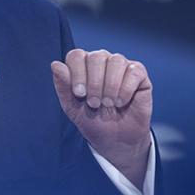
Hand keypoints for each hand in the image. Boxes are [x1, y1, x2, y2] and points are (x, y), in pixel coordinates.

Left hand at [50, 49, 151, 186]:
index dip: (76, 73)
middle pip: (96, 56)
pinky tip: (121, 102)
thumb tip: (55, 64)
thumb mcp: (72, 107)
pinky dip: (125, 89)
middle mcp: (102, 60)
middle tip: (94, 103)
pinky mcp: (139, 74)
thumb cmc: (92, 120)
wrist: (114, 139)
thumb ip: (63, 86)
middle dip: (93, 82)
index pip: (76, 55)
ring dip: (110, 85)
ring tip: (107, 104)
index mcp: (83, 65)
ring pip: (116, 60)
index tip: (79, 94)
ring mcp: (121, 65)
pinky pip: (133, 71)